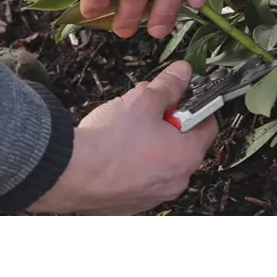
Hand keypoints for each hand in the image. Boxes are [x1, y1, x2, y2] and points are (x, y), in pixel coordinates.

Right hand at [27, 61, 217, 215]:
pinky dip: (134, 161)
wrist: (68, 173)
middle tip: (147, 106)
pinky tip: (116, 148)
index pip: (208, 124)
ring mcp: (155, 194)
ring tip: (126, 125)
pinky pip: (141, 175)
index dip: (195, 105)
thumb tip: (183, 73)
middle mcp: (177, 180)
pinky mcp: (132, 203)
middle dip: (167, 119)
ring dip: (150, 139)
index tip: (179, 96)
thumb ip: (169, 85)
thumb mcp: (145, 100)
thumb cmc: (110, 140)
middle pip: (182, 141)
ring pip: (160, 157)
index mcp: (187, 155)